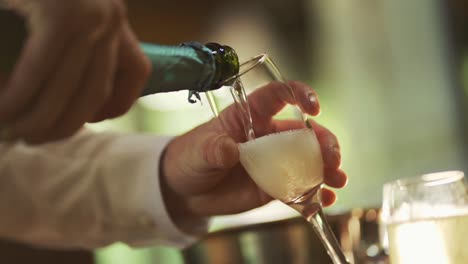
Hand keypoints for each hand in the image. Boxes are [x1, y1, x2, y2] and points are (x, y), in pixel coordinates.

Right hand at [0, 0, 150, 143]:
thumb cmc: (25, 2)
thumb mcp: (58, 23)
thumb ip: (72, 54)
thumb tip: (68, 99)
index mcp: (112, 18)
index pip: (133, 73)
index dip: (111, 106)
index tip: (80, 121)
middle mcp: (109, 15)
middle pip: (97, 92)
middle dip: (62, 126)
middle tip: (28, 138)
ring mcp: (89, 12)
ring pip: (73, 89)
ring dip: (37, 119)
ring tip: (9, 130)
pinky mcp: (60, 9)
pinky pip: (43, 71)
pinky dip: (19, 96)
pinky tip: (2, 109)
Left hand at [160, 81, 347, 233]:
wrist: (186, 191)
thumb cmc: (191, 159)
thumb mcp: (198, 151)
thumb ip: (214, 149)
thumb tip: (231, 150)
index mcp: (250, 116)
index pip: (278, 95)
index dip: (299, 95)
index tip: (314, 108)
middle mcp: (268, 136)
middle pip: (304, 132)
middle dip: (324, 142)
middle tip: (332, 158)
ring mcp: (274, 162)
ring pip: (309, 160)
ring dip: (327, 168)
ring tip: (338, 180)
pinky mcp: (274, 186)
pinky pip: (299, 188)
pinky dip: (314, 195)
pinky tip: (324, 201)